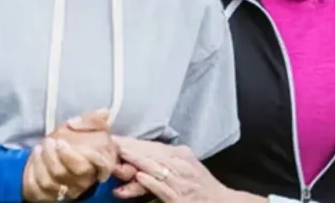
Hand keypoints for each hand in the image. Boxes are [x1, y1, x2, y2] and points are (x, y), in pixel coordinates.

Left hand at [22, 109, 117, 200]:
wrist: (67, 153)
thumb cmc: (83, 140)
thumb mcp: (93, 126)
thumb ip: (92, 120)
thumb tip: (76, 122)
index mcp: (96, 165)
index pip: (84, 168)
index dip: (70, 157)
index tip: (60, 142)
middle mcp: (82, 182)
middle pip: (62, 174)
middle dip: (51, 156)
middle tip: (48, 141)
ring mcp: (66, 191)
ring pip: (48, 182)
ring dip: (40, 163)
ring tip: (39, 148)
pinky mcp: (50, 196)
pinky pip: (36, 190)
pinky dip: (31, 174)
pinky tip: (34, 160)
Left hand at [112, 137, 235, 202]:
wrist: (222, 202)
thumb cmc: (203, 187)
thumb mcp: (188, 166)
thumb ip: (170, 161)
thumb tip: (149, 157)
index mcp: (182, 155)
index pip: (153, 146)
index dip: (134, 142)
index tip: (116, 138)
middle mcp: (181, 164)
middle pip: (152, 153)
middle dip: (131, 148)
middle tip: (112, 142)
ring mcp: (181, 180)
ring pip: (156, 167)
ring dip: (137, 161)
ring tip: (122, 154)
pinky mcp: (180, 197)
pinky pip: (164, 188)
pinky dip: (152, 182)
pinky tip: (140, 177)